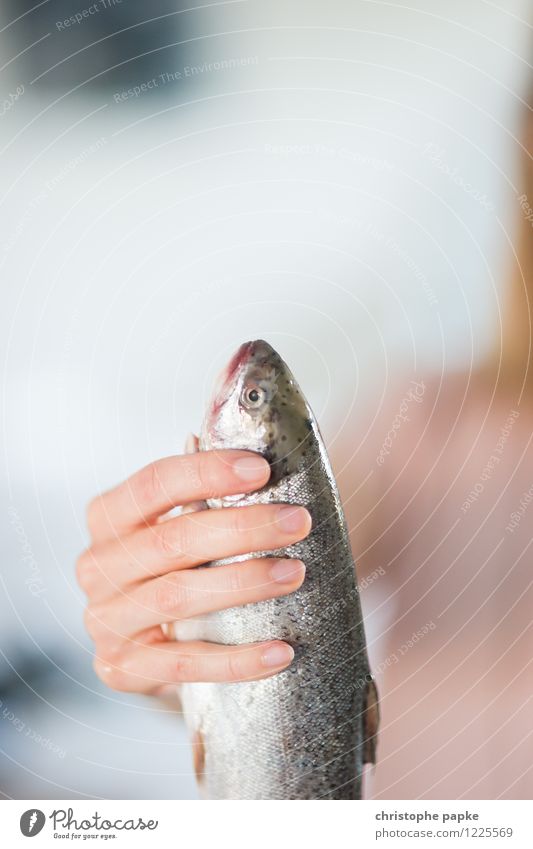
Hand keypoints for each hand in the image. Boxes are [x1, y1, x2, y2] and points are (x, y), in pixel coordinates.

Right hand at [76, 449, 310, 694]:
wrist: (155, 650)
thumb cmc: (180, 568)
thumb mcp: (181, 526)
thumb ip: (204, 494)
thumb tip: (258, 452)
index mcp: (109, 517)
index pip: (154, 483)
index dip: (207, 473)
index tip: (262, 470)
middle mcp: (98, 567)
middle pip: (171, 541)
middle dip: (242, 528)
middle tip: (297, 522)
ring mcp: (105, 621)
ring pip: (176, 597)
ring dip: (243, 584)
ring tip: (294, 574)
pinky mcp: (121, 670)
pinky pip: (183, 665)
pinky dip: (236, 660)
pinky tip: (281, 651)